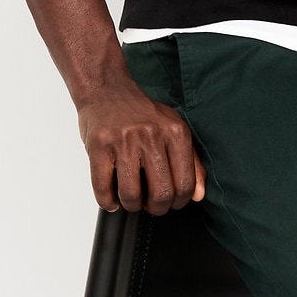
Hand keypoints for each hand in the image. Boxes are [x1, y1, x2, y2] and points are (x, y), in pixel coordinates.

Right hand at [8, 0, 204, 215]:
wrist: (106, 87)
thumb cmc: (140, 113)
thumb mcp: (173, 129)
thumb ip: (191, 162)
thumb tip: (198, 196)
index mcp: (175, 133)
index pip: (184, 185)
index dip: (178, 202)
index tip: (170, 202)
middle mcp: (151, 136)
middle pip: (160, 194)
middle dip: (156, 208)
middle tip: (150, 205)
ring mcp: (124, 141)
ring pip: (131, 194)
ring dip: (131, 205)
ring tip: (130, 200)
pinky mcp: (99, 146)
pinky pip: (103, 186)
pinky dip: (107, 201)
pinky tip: (111, 199)